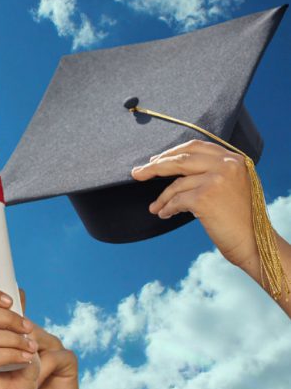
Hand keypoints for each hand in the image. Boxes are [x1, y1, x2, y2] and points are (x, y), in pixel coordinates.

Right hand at [0, 286, 37, 388]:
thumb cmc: (19, 366)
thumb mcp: (20, 334)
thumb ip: (15, 314)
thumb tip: (18, 291)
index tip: (11, 302)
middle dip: (9, 319)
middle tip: (28, 328)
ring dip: (15, 340)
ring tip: (31, 347)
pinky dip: (12, 354)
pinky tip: (26, 358)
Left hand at [131, 139, 256, 268]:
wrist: (252, 242)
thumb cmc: (239, 217)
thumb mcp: (232, 184)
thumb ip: (211, 170)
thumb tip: (173, 165)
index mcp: (233, 159)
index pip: (196, 147)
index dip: (172, 152)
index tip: (155, 160)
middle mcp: (227, 165)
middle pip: (180, 160)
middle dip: (155, 167)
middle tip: (137, 173)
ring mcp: (216, 180)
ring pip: (176, 184)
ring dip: (162, 197)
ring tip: (154, 207)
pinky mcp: (205, 197)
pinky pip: (176, 200)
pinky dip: (167, 208)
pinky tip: (164, 214)